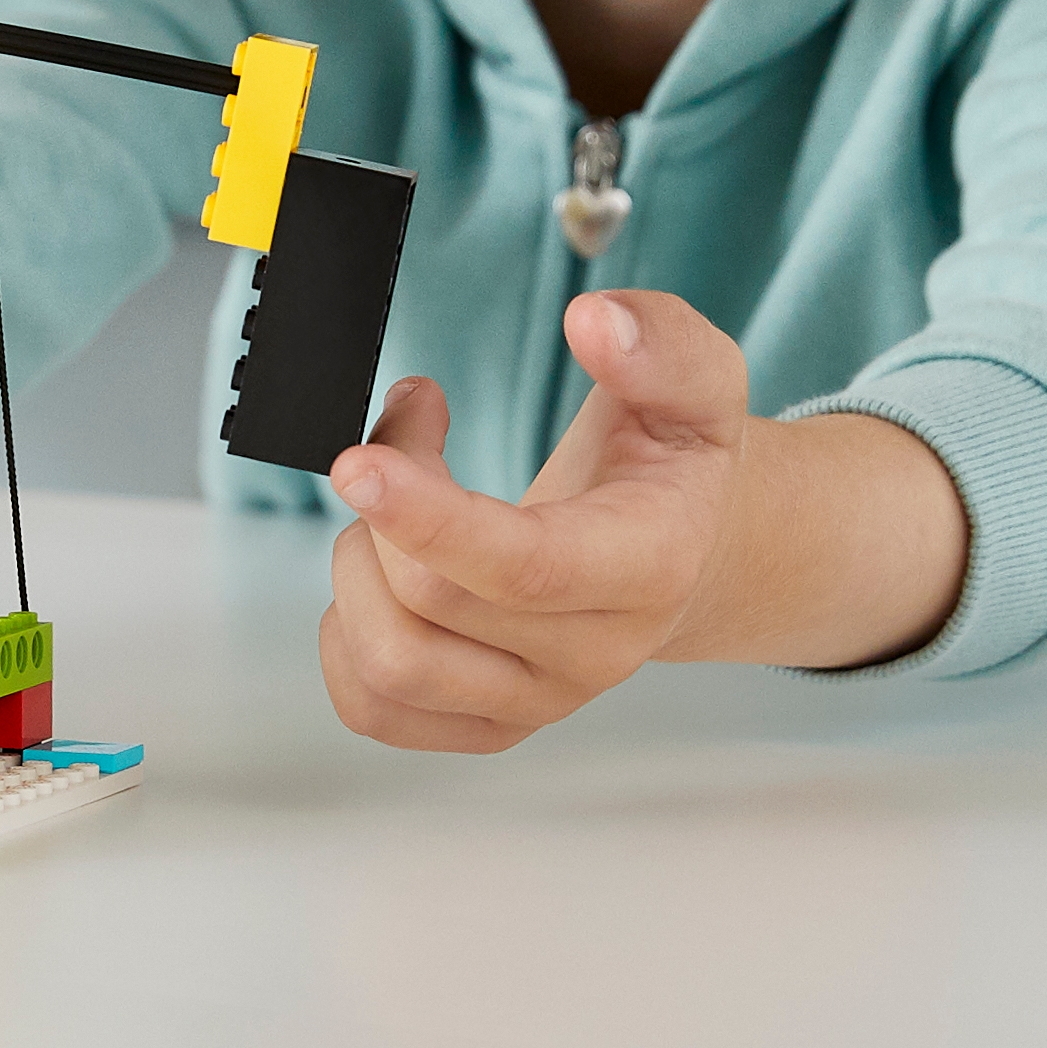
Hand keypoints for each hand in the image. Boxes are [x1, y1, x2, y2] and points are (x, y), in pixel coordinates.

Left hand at [314, 291, 967, 747]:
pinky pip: (374, 708)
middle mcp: (596, 653)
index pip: (526, 566)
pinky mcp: (489, 726)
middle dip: (383, 502)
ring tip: (390, 510)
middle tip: (400, 433)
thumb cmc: (674, 467)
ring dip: (358, 569)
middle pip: (432, 602)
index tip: (359, 461)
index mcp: (649, 567)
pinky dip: (346, 637)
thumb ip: (660, 344)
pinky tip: (383, 578)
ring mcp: (539, 701)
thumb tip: (595, 322)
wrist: (684, 552)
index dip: (429, 517)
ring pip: (391, 664)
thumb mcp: (699, 385)